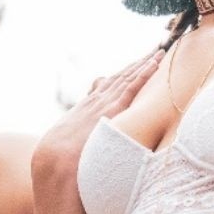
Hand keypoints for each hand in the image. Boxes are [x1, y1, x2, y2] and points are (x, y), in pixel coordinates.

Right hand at [33, 50, 161, 174]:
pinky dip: (144, 74)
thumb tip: (80, 145)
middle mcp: (96, 100)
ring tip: (158, 53)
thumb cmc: (59, 159)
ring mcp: (105, 103)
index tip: (134, 65)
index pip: (108, 86)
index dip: (122, 75)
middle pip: (120, 78)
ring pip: (128, 78)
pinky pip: (132, 87)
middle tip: (153, 53)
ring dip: (144, 64)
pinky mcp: (113, 109)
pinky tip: (155, 64)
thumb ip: (78, 138)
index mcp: (86, 107)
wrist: (55, 160)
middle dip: (136, 65)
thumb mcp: (67, 143)